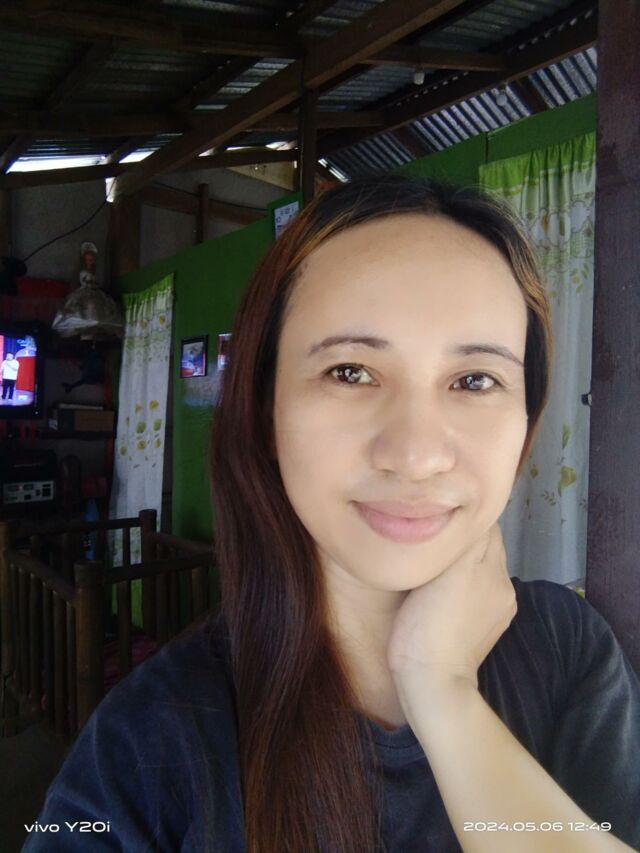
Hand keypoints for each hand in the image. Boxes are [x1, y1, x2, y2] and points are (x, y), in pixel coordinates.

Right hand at [386, 523, 516, 691]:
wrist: (432, 678)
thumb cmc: (428, 621)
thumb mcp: (442, 570)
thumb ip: (464, 539)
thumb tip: (474, 515)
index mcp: (494, 566)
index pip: (487, 525)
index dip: (464, 519)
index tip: (441, 518)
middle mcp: (505, 583)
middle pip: (488, 547)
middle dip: (466, 541)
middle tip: (436, 539)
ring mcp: (501, 609)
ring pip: (484, 569)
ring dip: (467, 564)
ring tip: (440, 568)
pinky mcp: (492, 628)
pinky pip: (482, 593)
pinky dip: (469, 587)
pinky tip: (449, 596)